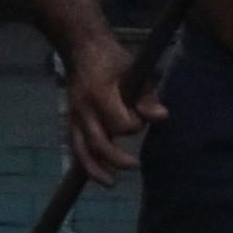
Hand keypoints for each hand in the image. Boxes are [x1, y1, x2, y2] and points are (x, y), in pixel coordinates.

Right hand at [61, 41, 157, 186]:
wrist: (81, 48)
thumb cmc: (113, 59)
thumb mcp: (135, 70)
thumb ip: (147, 96)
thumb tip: (162, 117)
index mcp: (99, 93)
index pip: (120, 123)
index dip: (135, 125)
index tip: (141, 118)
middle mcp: (83, 108)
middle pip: (99, 143)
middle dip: (117, 158)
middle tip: (135, 165)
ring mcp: (74, 116)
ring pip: (81, 150)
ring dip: (95, 169)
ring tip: (111, 183)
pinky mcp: (70, 120)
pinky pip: (75, 147)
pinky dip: (85, 162)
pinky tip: (98, 174)